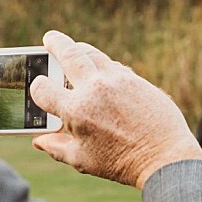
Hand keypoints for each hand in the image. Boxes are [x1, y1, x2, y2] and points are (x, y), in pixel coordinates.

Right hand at [29, 30, 201, 188]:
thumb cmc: (122, 164)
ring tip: (73, 48)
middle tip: (49, 38)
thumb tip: (39, 141)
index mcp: (75, 110)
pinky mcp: (135, 79)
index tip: (39, 87)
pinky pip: (113, 65)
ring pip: (92, 53)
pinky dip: (102, 65)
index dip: (37, 88)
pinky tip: (99, 70)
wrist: (164, 157)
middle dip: (55, 43)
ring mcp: (116, 80)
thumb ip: (56, 148)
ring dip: (79, 49)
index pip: (43, 89)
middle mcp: (94, 89)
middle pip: (68, 54)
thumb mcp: (83, 160)